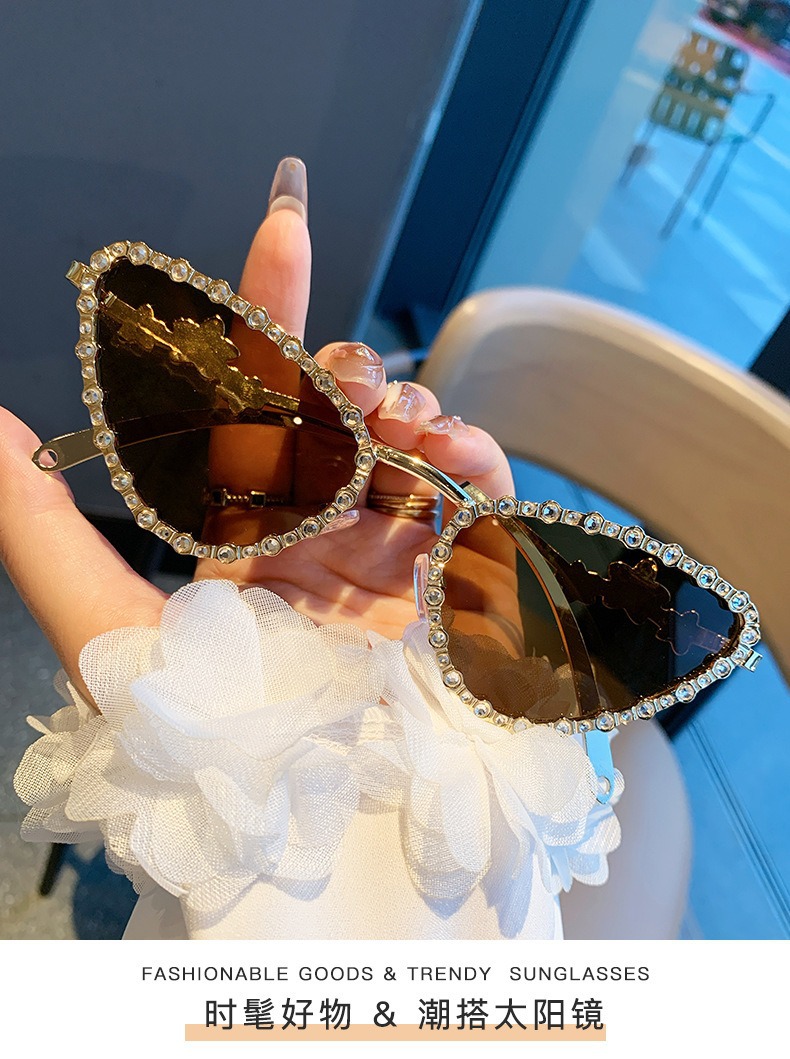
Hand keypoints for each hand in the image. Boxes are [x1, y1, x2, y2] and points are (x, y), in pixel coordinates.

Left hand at [0, 159, 514, 707]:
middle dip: (349, 369)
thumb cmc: (202, 740)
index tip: (285, 217)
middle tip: (348, 376)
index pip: (258, 403)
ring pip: (413, 440)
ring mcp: (395, 554)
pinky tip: (453, 451)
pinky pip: (480, 495)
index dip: (269, 308)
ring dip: (414, 407)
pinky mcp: (461, 582)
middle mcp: (321, 533)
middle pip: (346, 412)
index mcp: (244, 532)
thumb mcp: (104, 628)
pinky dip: (475, 459)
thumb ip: (39, 529)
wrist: (313, 830)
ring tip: (405, 418)